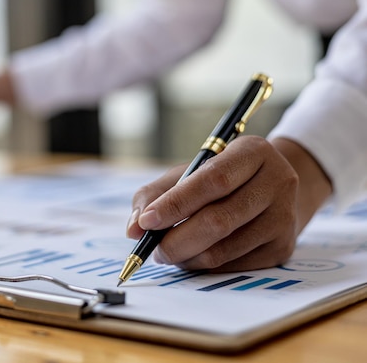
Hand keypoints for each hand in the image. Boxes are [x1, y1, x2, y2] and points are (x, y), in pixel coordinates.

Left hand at [126, 136, 330, 271]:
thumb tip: (134, 228)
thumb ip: (155, 194)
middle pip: (219, 219)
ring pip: (225, 248)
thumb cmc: (221, 178)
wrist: (272, 189)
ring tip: (168, 253)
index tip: (147, 221)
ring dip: (188, 257)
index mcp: (252, 152)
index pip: (213, 180)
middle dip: (177, 240)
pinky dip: (205, 266)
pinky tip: (192, 258)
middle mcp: (277, 182)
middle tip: (153, 250)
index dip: (176, 204)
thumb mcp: (189, 172)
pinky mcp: (283, 247)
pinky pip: (235, 265)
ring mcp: (284, 217)